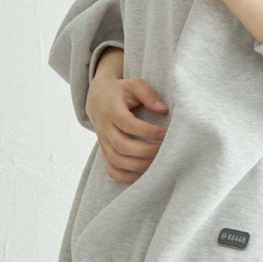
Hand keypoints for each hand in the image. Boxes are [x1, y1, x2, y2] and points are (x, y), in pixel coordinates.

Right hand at [85, 48, 168, 184]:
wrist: (98, 98)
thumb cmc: (122, 91)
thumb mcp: (134, 84)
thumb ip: (149, 94)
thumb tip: (163, 110)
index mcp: (111, 109)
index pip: (127, 124)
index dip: (146, 130)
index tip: (164, 133)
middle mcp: (104, 127)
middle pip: (122, 146)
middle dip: (146, 151)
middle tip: (163, 149)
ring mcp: (103, 142)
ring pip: (117, 160)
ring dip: (139, 165)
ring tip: (157, 162)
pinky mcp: (104, 152)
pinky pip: (111, 170)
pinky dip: (125, 177)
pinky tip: (142, 174)